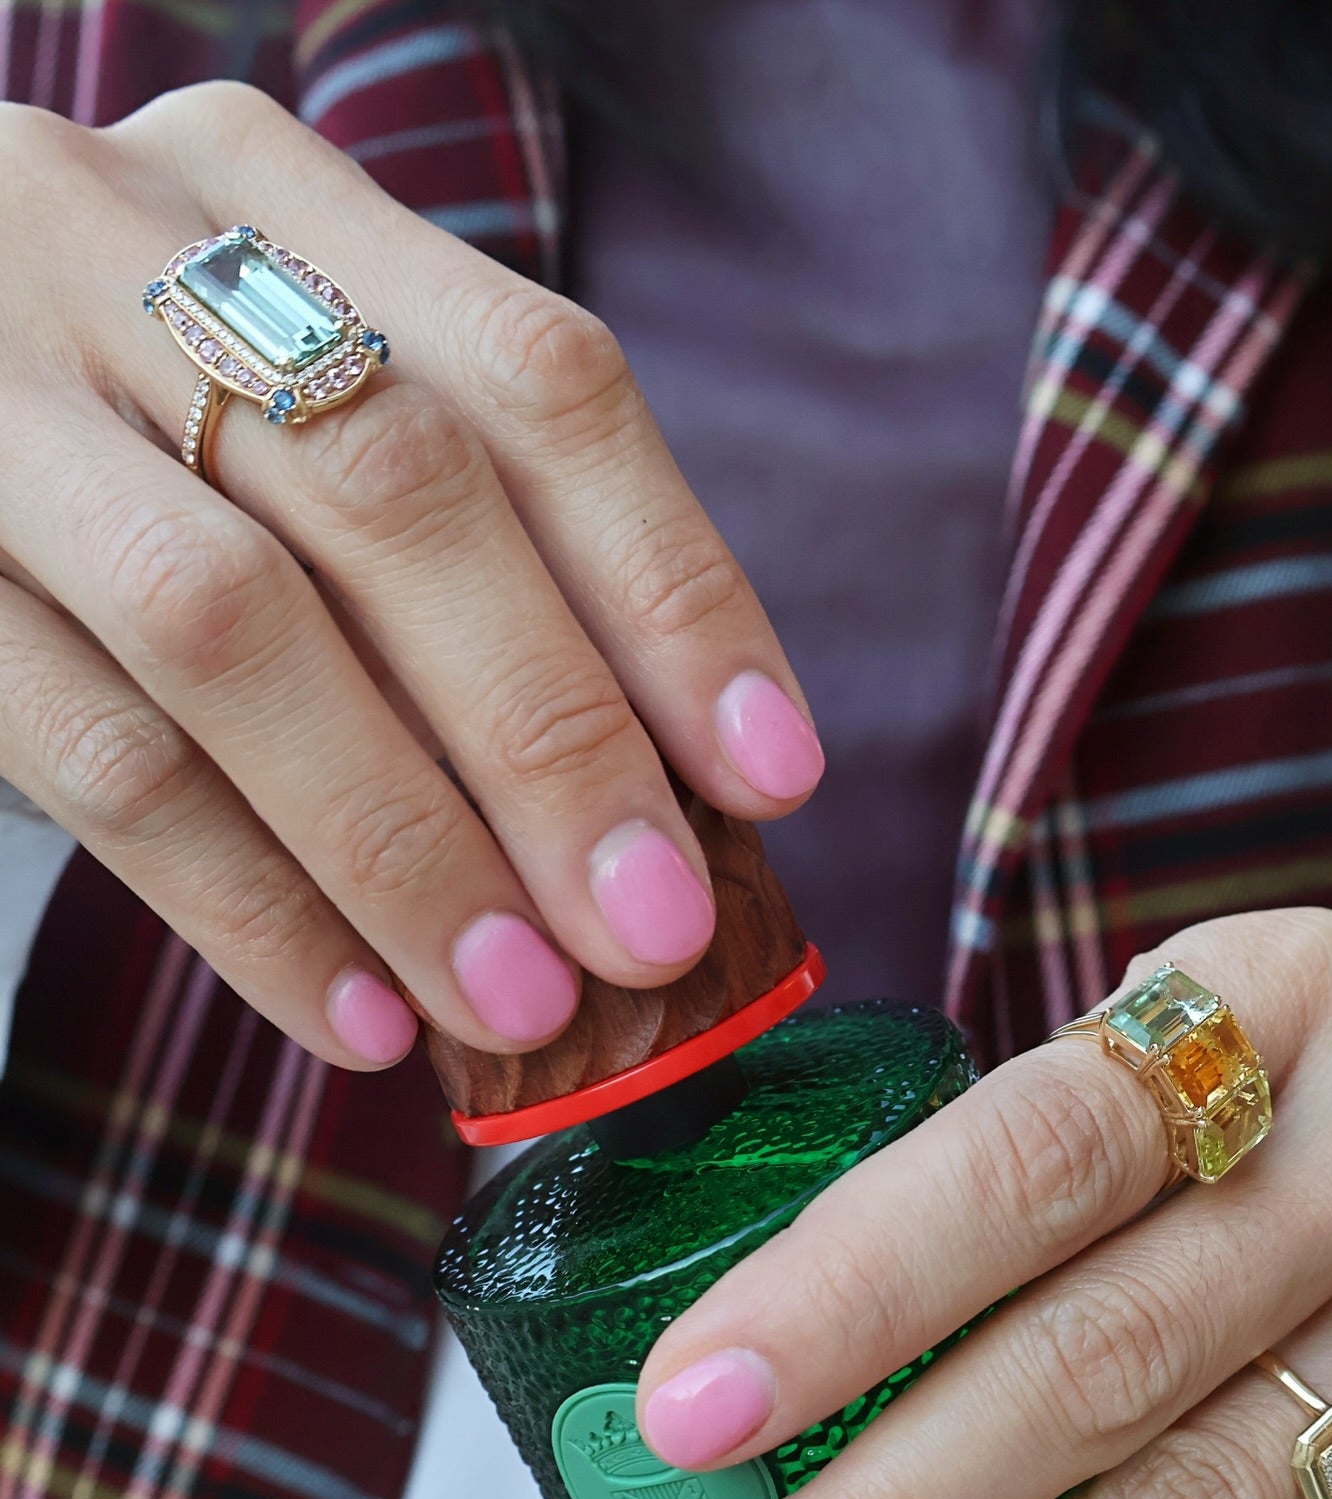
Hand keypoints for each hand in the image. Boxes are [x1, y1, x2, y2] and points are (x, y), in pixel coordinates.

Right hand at [0, 89, 820, 1065]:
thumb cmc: (110, 439)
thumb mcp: (264, 402)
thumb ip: (434, 528)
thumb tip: (660, 791)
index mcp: (267, 191)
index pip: (534, 377)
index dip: (671, 587)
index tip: (771, 777)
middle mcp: (117, 246)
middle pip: (400, 496)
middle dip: (553, 737)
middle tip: (653, 929)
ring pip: (235, 628)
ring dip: (405, 845)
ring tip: (517, 1002)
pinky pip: (98, 758)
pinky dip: (245, 904)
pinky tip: (356, 1012)